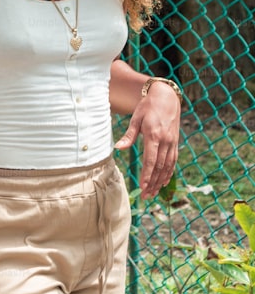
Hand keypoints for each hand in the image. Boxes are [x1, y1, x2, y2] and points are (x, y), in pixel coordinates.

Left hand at [114, 81, 180, 198]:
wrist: (167, 98)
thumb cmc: (148, 107)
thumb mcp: (136, 118)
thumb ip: (128, 135)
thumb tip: (118, 148)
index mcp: (153, 135)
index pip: (150, 160)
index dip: (147, 175)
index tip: (142, 186)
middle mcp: (165, 141)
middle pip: (159, 167)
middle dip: (153, 183)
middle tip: (146, 196)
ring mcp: (172, 142)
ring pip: (168, 166)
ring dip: (161, 181)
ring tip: (154, 193)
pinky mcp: (175, 142)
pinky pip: (173, 161)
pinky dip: (169, 173)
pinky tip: (164, 182)